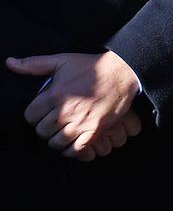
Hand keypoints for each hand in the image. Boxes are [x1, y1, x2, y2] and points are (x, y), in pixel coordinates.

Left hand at [8, 52, 139, 160]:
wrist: (123, 72)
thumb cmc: (91, 66)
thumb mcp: (62, 61)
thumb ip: (33, 64)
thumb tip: (9, 63)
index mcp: (55, 94)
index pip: (30, 117)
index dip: (34, 115)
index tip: (42, 111)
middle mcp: (67, 110)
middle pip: (42, 131)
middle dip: (45, 126)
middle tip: (53, 120)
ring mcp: (82, 122)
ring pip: (56, 142)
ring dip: (57, 138)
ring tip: (62, 130)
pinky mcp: (95, 130)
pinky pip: (76, 149)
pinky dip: (71, 149)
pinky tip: (73, 140)